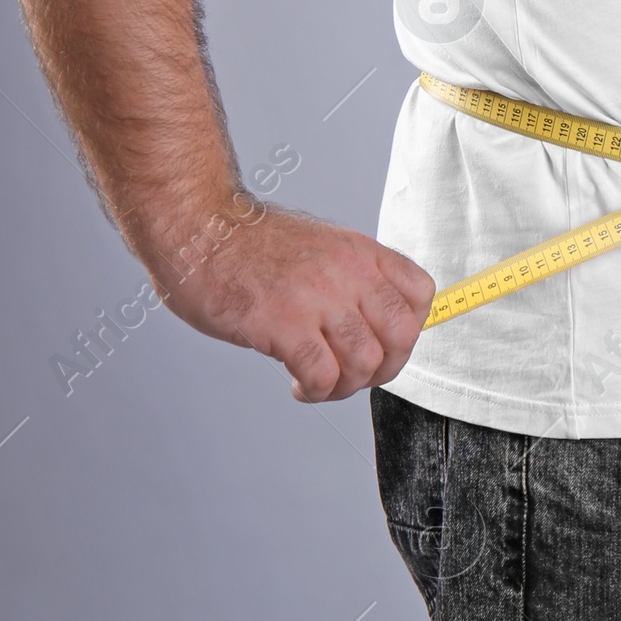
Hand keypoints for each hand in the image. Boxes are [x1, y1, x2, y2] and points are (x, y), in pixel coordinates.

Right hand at [152, 199, 436, 400]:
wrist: (199, 228)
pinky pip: (323, 376)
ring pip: (367, 362)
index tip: (382, 345)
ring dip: (345, 386)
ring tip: (319, 382)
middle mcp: (348, 271)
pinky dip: (315, 392)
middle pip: (403, 335)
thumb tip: (375, 324)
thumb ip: (351, 278)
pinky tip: (297, 383)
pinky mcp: (284, 323)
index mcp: (360, 251)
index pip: (421, 293)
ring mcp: (318, 296)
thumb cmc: (248, 244)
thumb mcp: (320, 246)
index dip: (408, 331)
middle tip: (352, 375)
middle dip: (384, 369)